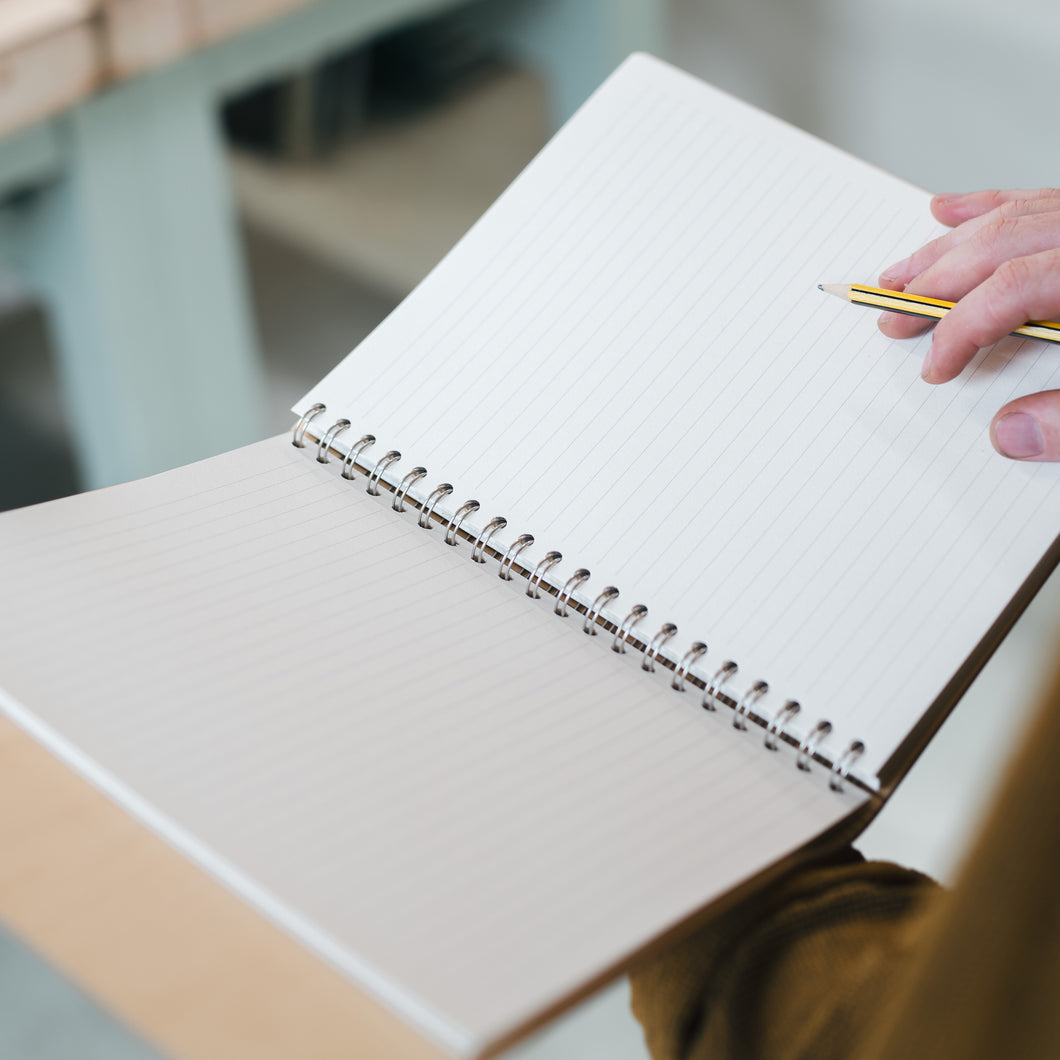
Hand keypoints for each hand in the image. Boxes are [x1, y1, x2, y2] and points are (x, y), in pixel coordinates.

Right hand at [877, 188, 1059, 459]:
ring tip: (900, 274)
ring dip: (946, 247)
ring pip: (1009, 218)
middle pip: (998, 246)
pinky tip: (949, 211)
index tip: (938, 368)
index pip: (1011, 289)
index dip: (960, 329)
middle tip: (894, 317)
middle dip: (933, 286)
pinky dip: (988, 204)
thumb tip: (1010, 434)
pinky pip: (1038, 198)